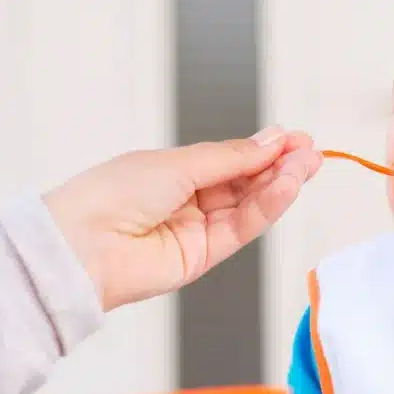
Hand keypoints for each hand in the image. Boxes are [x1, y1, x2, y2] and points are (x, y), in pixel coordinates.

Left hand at [45, 126, 321, 310]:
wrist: (83, 245)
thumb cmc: (112, 194)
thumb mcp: (179, 163)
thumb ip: (231, 158)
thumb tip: (271, 140)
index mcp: (174, 172)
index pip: (231, 159)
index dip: (264, 148)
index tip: (295, 137)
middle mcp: (188, 200)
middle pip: (245, 182)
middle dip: (279, 165)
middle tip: (310, 151)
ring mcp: (197, 229)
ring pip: (249, 205)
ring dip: (280, 185)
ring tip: (306, 166)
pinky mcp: (204, 256)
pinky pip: (243, 228)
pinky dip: (268, 207)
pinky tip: (286, 187)